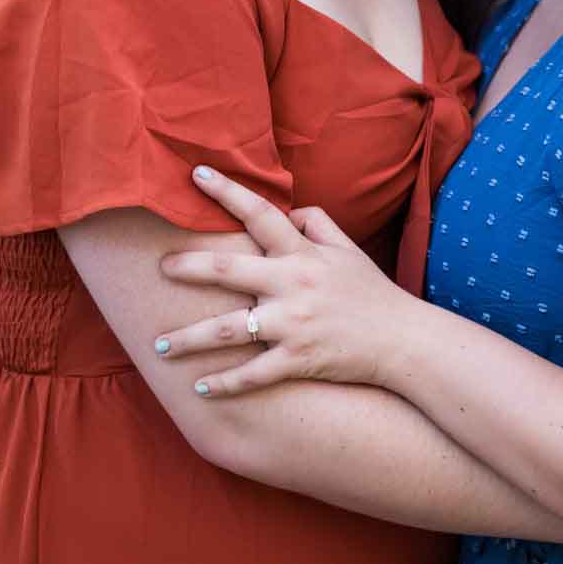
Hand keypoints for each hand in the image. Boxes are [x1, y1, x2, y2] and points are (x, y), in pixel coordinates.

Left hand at [154, 166, 410, 396]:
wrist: (404, 342)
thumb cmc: (373, 294)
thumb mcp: (348, 250)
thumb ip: (317, 223)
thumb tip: (286, 211)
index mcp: (303, 254)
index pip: (260, 214)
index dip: (227, 191)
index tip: (195, 174)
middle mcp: (293, 285)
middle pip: (227, 271)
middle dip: (188, 268)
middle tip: (159, 267)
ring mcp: (293, 324)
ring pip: (228, 330)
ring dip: (189, 338)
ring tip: (158, 345)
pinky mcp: (298, 359)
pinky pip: (252, 374)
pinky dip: (225, 384)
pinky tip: (200, 389)